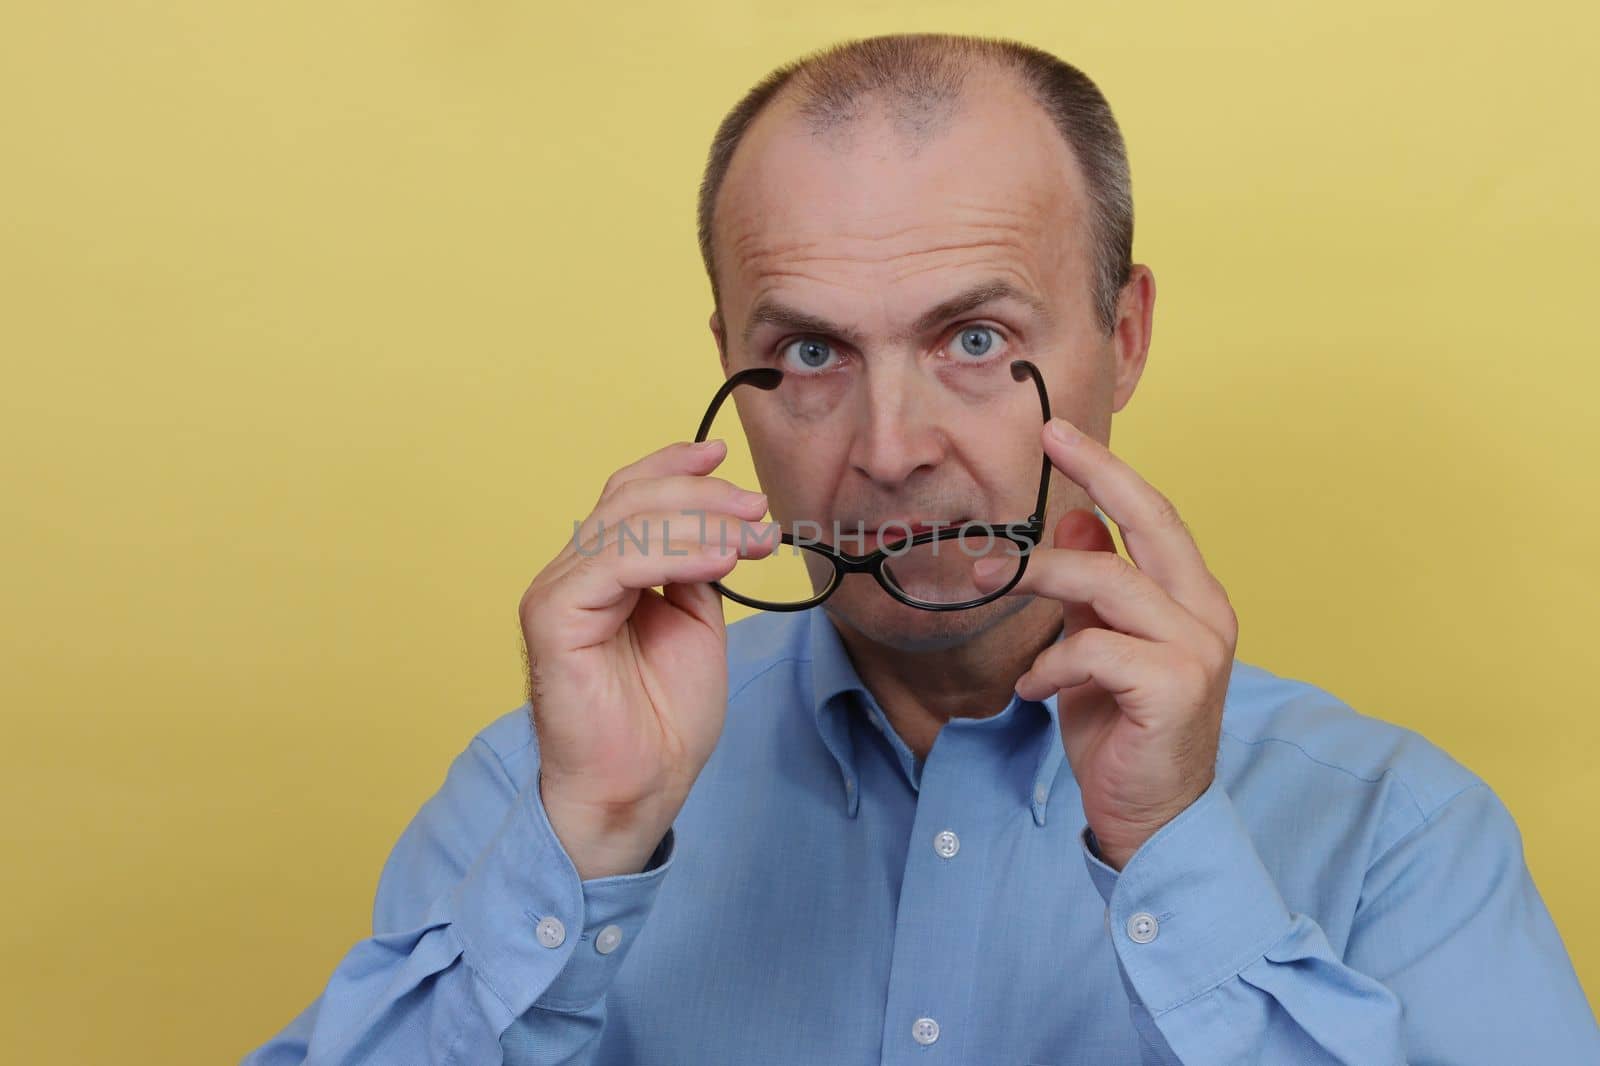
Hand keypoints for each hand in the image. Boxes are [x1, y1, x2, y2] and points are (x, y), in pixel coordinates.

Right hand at [518, 439, 773, 878]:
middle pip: (631, 500)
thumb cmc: (662, 720)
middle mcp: (575, 574)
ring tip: (751, 538)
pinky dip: (674, 554)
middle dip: (703, 496)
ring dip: (700, 523)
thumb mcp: (696, 624)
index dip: (674, 466)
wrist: (640, 786)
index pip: (630, 496)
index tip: (723, 455)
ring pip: (626, 525)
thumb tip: (720, 525)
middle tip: (757, 509)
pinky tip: (720, 562)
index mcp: (604, 572)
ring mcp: (559, 592)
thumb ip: (695, 570)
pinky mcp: (553, 617)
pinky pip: (614, 564)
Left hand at [972, 418, 1238, 870]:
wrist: (1151, 820)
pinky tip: (1031, 688)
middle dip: (1098, 474)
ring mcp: (1197, 650)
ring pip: (1110, 580)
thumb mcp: (1098, 648)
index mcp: (1193, 599)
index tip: (1060, 432)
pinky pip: (1095, 649)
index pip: (1154, 515)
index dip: (1108, 470)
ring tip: (994, 588)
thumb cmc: (1123, 733)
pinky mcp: (1174, 688)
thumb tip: (1076, 523)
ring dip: (1040, 579)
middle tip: (1047, 441)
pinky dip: (1051, 663)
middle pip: (1152, 522)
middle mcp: (1207, 614)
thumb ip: (1091, 592)